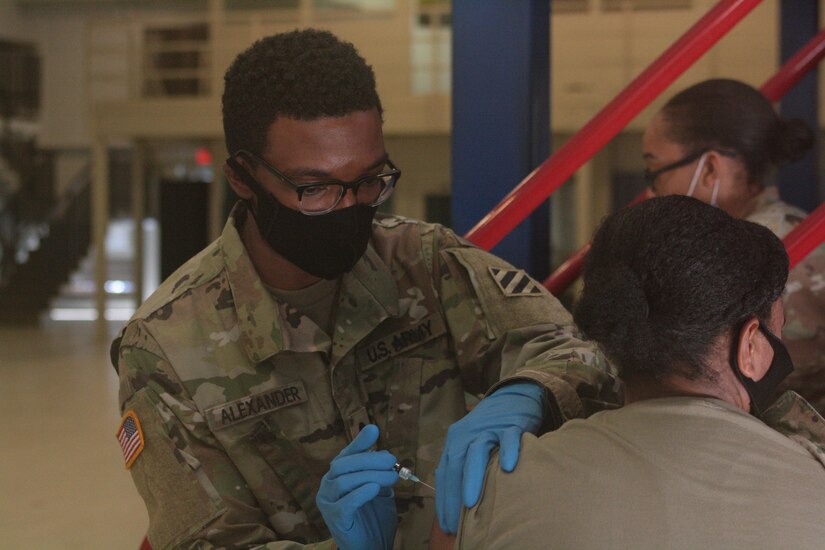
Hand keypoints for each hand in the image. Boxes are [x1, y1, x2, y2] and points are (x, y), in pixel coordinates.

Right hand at [316, 424, 399, 549]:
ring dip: (370, 477)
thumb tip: (385, 454)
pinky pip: (344, 503)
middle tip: (391, 462)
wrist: (372, 545)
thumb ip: (380, 472)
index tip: (374, 430)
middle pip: (344, 464)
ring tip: (391, 479)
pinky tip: (374, 489)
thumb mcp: (381, 489)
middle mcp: (328, 484)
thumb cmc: (374, 516)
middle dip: (370, 460)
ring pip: (344, 481)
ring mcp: (328, 501)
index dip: (360, 442)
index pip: (347, 453)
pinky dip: (360, 494)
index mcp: (339, 473)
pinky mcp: (333, 518)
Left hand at [435, 382, 543, 533]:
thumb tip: (458, 504)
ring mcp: (489, 427)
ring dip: (472, 477)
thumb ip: (465, 468)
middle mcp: (468, 433)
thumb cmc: (493, 429)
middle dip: (452, 495)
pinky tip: (508, 468)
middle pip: (456, 464)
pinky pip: (509, 437)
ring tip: (471, 503)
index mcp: (455, 440)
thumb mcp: (473, 445)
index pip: (444, 472)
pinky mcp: (511, 424)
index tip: (444, 523)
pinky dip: (507, 451)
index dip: (443, 499)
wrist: (514, 396)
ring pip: (477, 451)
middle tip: (454, 524)